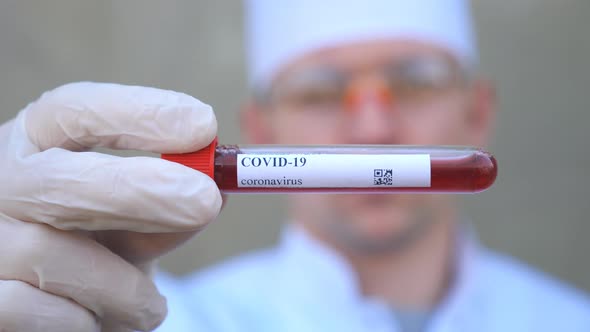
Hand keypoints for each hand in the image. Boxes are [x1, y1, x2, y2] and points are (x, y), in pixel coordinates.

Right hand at [0, 82, 221, 330]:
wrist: (47, 304)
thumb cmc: (94, 246)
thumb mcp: (128, 219)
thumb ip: (164, 205)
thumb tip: (214, 192)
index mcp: (36, 144)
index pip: (76, 111)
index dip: (140, 114)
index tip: (203, 126)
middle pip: (57, 179)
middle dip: (139, 191)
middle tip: (206, 201)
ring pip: (52, 256)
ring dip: (123, 288)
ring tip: (147, 305)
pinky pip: (37, 311)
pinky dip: (86, 321)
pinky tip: (97, 320)